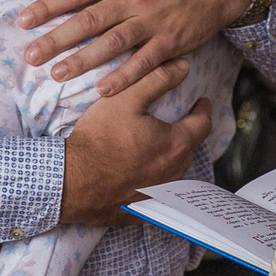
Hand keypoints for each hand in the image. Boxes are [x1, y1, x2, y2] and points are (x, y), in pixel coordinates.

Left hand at [18, 0, 249, 94]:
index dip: (47, 6)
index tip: (23, 20)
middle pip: (88, 19)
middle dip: (56, 38)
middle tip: (30, 55)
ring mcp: (154, 20)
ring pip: (112, 43)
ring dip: (83, 60)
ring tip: (57, 74)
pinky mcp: (172, 41)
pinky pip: (144, 62)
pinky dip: (124, 77)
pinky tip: (103, 90)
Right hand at [62, 59, 211, 223]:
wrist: (72, 182)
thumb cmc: (99, 138)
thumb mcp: (126, 98)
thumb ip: (157, 79)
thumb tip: (184, 66)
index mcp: (176, 144)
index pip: (202, 123)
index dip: (203, 109)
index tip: (202, 101)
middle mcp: (174, 172)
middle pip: (189, 148)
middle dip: (187, 133)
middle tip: (179, 121)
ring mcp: (159, 194)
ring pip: (174, 171)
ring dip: (171, 157)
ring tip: (160, 145)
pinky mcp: (142, 209)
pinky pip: (156, 192)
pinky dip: (154, 179)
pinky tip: (141, 173)